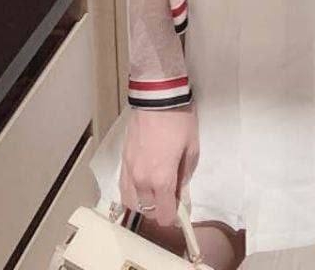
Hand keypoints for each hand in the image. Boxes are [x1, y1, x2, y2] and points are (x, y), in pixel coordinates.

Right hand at [119, 104, 199, 227]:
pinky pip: (123, 188)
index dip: (173, 217)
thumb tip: (179, 192)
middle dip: (160, 210)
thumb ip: (184, 176)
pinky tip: (142, 185)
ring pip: (132, 203)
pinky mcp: (122, 161)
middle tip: (170, 197)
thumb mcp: (191, 148)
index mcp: (161, 179)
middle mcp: (141, 180)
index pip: (163, 215)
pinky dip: (132, 193)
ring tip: (155, 192)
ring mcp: (129, 171)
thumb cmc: (179, 120)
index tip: (179, 210)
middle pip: (147, 211)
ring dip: (144, 203)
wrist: (156, 97)